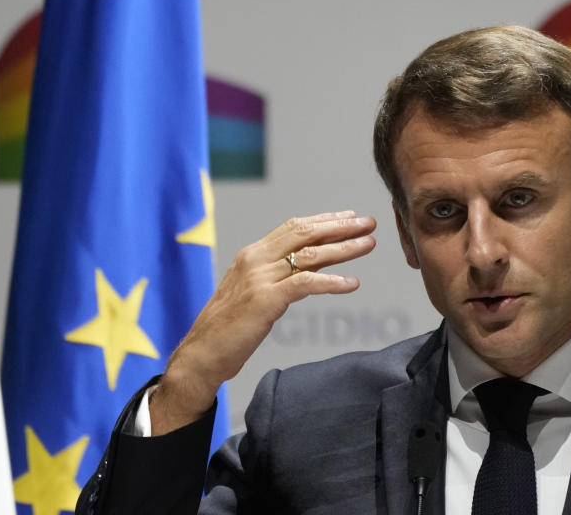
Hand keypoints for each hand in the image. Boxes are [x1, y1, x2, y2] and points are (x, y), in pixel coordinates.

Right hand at [150, 210, 376, 434]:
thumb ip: (278, 274)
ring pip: (310, 255)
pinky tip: (352, 283)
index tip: (351, 217)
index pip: (294, 227)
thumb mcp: (253, 290)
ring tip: (368, 244)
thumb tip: (310, 264)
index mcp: (252, 253)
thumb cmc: (229, 326)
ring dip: (344, 248)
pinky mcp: (266, 299)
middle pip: (305, 233)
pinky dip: (332, 282)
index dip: (324, 220)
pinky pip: (306, 284)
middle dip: (340, 227)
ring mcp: (260, 278)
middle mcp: (256, 259)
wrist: (202, 354)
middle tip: (369, 223)